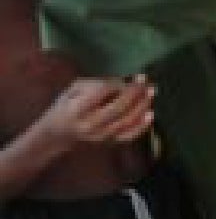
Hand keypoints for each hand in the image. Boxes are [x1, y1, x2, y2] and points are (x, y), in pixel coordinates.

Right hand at [38, 76, 155, 149]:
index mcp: (77, 109)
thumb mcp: (74, 89)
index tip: (131, 76)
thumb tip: (124, 82)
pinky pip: (129, 135)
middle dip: (134, 94)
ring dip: (142, 106)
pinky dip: (142, 125)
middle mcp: (90, 124)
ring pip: (126, 122)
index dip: (118, 84)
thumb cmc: (68, 105)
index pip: (101, 93)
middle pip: (117, 109)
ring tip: (151, 92)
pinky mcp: (110, 142)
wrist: (59, 133)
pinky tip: (151, 113)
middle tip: (146, 82)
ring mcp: (101, 135)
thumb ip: (97, 84)